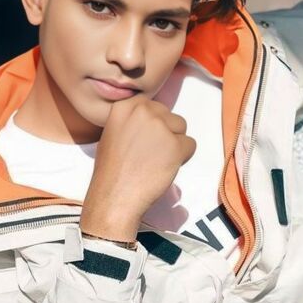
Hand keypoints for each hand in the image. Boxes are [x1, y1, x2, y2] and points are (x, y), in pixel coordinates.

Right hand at [80, 95, 195, 239]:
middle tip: (151, 154)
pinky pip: (191, 145)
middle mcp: (143, 111)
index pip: (152, 106)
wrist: (114, 196)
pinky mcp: (175, 144)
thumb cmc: (111, 172)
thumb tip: (151, 119)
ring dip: (175, 143)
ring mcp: (160, 127)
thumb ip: (132, 121)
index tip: (144, 141)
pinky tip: (165, 168)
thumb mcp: (113, 133)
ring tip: (157, 161)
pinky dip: (183, 158)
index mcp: (125, 107)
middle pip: (168, 115)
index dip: (153, 125)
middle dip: (165, 133)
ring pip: (181, 128)